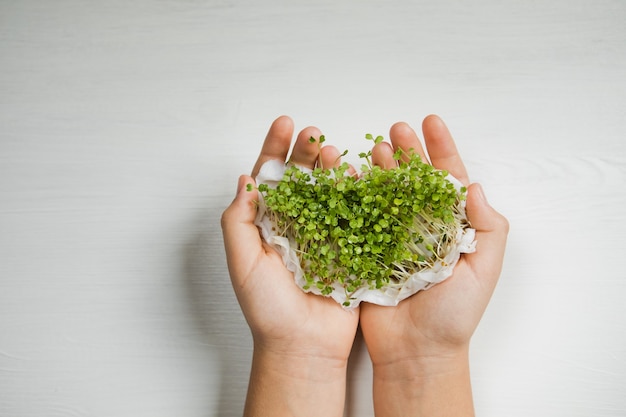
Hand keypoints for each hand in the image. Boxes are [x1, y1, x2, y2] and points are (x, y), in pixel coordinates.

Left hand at [221, 116, 358, 416]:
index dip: (275, 148)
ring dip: (333, 169)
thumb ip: (238, 221)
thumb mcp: (242, 262)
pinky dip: (358, 195)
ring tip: (336, 153)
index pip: (269, 178)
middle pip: (302, 179)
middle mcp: (296, 224)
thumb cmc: (267, 309)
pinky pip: (354, 215)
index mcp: (267, 224)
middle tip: (315, 135)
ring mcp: (324, 234)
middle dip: (307, 153)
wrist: (303, 345)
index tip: (285, 123)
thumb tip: (244, 180)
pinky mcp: (349, 248)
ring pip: (330, 192)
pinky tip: (359, 178)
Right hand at [359, 115, 508, 415]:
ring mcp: (393, 237)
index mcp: (452, 227)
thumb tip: (474, 186)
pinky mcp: (368, 250)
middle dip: (408, 152)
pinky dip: (357, 195)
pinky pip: (362, 217)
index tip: (431, 122)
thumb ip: (486, 228)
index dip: (441, 150)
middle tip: (397, 129)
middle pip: (414, 180)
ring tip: (376, 148)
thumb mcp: (484, 270)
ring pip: (386, 193)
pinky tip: (353, 176)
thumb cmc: (454, 315)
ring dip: (382, 169)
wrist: (416, 350)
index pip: (447, 180)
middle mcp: (422, 227)